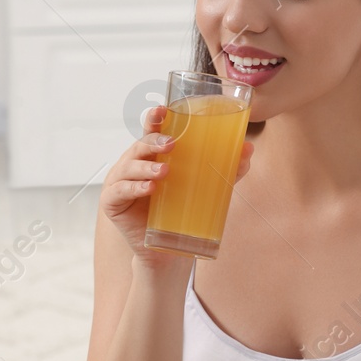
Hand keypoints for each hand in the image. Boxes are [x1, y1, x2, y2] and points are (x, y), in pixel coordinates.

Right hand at [101, 105, 254, 271]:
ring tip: (165, 172)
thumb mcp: (207, 187)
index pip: (151, 131)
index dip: (154, 118)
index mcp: (152, 155)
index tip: (162, 110)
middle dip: (154, 142)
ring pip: (129, 166)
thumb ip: (227, 169)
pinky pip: (120, 191)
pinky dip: (134, 188)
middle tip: (172, 144)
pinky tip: (149, 188)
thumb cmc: (183, 211)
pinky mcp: (112, 202)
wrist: (169, 250)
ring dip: (146, 167)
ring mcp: (120, 181)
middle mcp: (133, 164)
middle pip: (140, 145)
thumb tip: (248, 149)